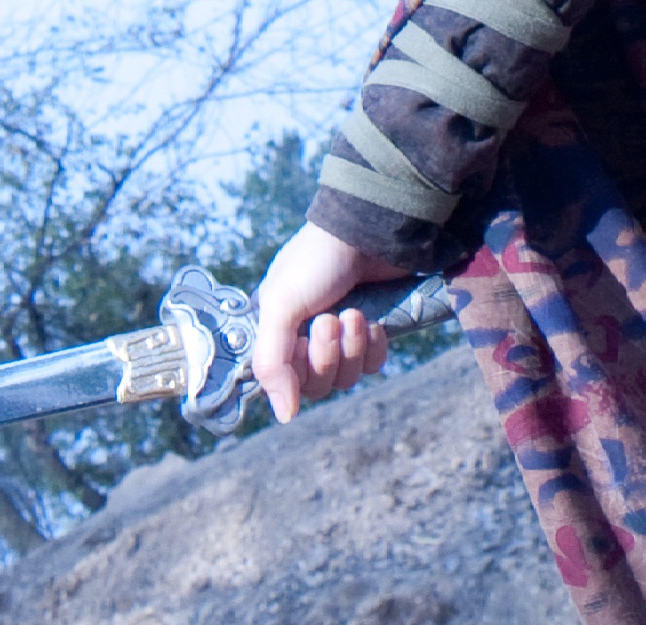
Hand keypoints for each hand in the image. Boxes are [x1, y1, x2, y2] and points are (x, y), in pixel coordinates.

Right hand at [252, 222, 399, 423]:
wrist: (369, 229)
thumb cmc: (318, 262)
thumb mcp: (280, 305)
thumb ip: (272, 363)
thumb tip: (284, 416)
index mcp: (277, 332)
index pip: (281, 383)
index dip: (295, 371)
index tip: (298, 342)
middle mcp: (306, 337)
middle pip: (316, 386)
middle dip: (326, 356)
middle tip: (330, 319)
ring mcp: (341, 335)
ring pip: (346, 378)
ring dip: (351, 348)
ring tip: (353, 313)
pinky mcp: (372, 329)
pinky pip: (372, 365)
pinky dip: (373, 347)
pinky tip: (373, 321)